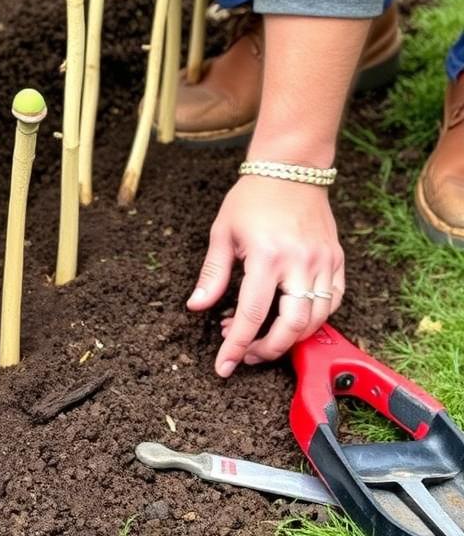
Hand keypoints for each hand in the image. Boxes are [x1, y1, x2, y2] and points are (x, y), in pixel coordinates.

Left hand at [187, 175, 344, 376]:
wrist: (291, 169)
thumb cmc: (252, 199)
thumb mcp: (222, 233)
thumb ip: (212, 275)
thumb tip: (197, 307)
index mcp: (267, 257)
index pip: (253, 315)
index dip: (237, 346)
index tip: (224, 366)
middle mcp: (300, 263)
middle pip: (292, 326)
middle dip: (268, 350)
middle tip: (245, 355)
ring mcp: (324, 262)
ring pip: (316, 320)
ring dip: (290, 339)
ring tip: (262, 338)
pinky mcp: (337, 260)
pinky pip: (333, 302)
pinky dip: (314, 320)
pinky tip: (290, 320)